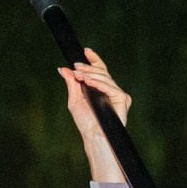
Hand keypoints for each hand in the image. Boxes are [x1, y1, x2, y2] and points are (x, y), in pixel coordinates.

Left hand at [60, 49, 132, 181]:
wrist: (93, 136)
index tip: (86, 51)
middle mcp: (111, 90)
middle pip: (102, 72)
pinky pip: (110, 87)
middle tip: (76, 66)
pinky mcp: (123, 99)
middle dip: (88, 67)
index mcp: (101, 89)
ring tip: (79, 74)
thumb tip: (63, 69)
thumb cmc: (86, 122)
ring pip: (105, 78)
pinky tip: (87, 81)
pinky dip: (98, 83)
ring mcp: (118, 94)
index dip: (94, 60)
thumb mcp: (74, 100)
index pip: (100, 70)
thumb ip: (72, 83)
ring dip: (90, 75)